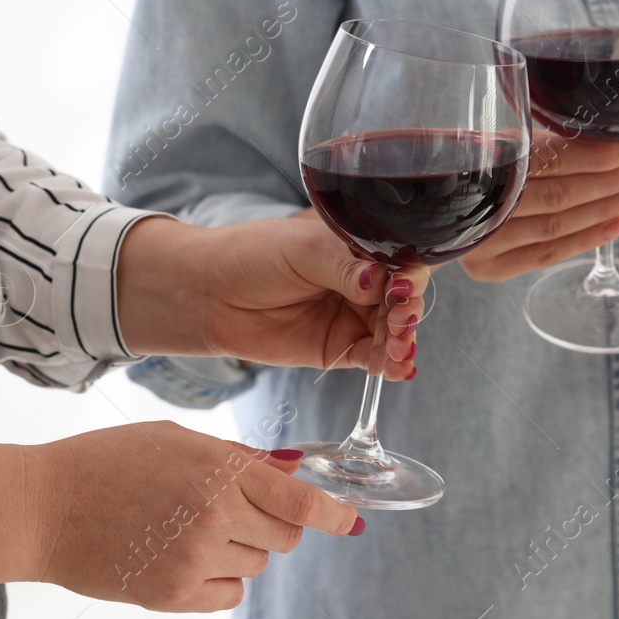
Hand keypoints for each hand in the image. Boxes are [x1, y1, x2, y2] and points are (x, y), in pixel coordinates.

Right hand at [23, 424, 360, 611]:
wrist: (42, 507)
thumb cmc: (107, 462)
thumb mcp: (179, 440)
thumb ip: (240, 458)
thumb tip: (291, 468)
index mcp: (221, 470)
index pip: (300, 500)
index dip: (334, 514)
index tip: (352, 522)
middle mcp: (216, 515)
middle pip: (286, 535)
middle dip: (273, 524)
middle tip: (233, 510)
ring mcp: (195, 558)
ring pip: (257, 563)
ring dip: (241, 549)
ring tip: (190, 529)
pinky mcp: (173, 595)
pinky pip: (229, 594)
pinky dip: (219, 581)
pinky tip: (183, 557)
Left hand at [117, 217, 425, 379]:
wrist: (209, 293)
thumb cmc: (253, 256)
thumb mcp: (303, 251)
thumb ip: (344, 266)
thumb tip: (381, 281)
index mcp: (359, 251)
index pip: (400, 263)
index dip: (409, 277)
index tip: (404, 288)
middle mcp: (362, 284)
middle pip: (403, 300)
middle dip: (408, 311)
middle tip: (401, 319)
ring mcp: (352, 317)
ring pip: (392, 331)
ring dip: (403, 340)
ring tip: (398, 346)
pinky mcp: (338, 349)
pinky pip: (372, 358)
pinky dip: (389, 364)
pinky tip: (398, 367)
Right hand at [457, 131, 618, 282]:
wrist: (428, 203)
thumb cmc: (474, 165)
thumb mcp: (503, 141)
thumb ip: (546, 143)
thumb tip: (606, 138)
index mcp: (480, 161)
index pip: (551, 159)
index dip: (596, 155)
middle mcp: (479, 203)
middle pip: (559, 194)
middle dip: (610, 180)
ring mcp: (483, 241)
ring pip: (558, 225)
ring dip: (605, 209)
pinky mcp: (489, 268)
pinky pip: (548, 254)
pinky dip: (586, 240)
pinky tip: (615, 225)